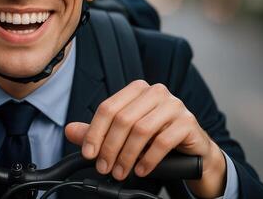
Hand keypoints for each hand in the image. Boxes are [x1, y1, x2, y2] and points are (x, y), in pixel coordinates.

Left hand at [65, 80, 226, 197]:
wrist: (192, 150)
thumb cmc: (156, 138)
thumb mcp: (123, 134)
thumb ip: (98, 131)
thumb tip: (70, 130)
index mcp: (137, 89)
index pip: (108, 108)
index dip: (94, 132)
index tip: (88, 153)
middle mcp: (155, 92)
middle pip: (123, 119)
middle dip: (110, 147)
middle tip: (104, 167)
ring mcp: (174, 105)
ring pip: (141, 130)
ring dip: (127, 156)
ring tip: (120, 172)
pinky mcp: (188, 122)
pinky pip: (163, 141)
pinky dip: (148, 159)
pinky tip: (140, 170)